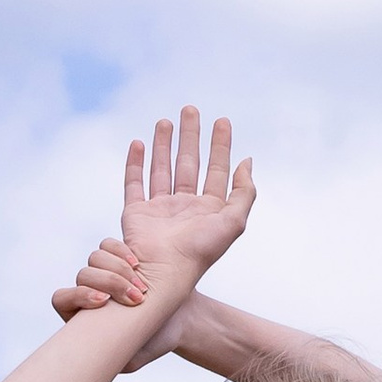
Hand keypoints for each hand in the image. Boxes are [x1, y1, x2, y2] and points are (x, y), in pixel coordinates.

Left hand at [51, 235, 182, 371]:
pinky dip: (121, 251)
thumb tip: (87, 356)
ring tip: (142, 286)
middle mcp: (91, 294)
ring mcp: (106, 274)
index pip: (62, 300)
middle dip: (109, 282)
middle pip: (82, 276)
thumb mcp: (132, 360)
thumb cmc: (156, 343)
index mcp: (83, 318)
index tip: (103, 301)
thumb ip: (109, 361)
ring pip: (95, 259)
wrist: (183, 321)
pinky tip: (137, 264)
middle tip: (135, 297)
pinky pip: (109, 246)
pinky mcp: (121, 259)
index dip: (77, 296)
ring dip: (118, 269)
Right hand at [117, 107, 252, 291]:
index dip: (221, 144)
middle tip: (191, 109)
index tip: (222, 120)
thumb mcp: (234, 221)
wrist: (165, 272)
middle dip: (190, 135)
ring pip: (162, 168)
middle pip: (188, 162)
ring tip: (165, 120)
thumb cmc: (200, 251)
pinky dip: (135, 163)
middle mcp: (185, 207)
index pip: (217, 169)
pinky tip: (138, 143)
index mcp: (209, 210)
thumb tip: (247, 160)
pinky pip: (134, 182)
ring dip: (164, 143)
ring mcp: (159, 209)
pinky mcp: (137, 212)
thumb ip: (245, 191)